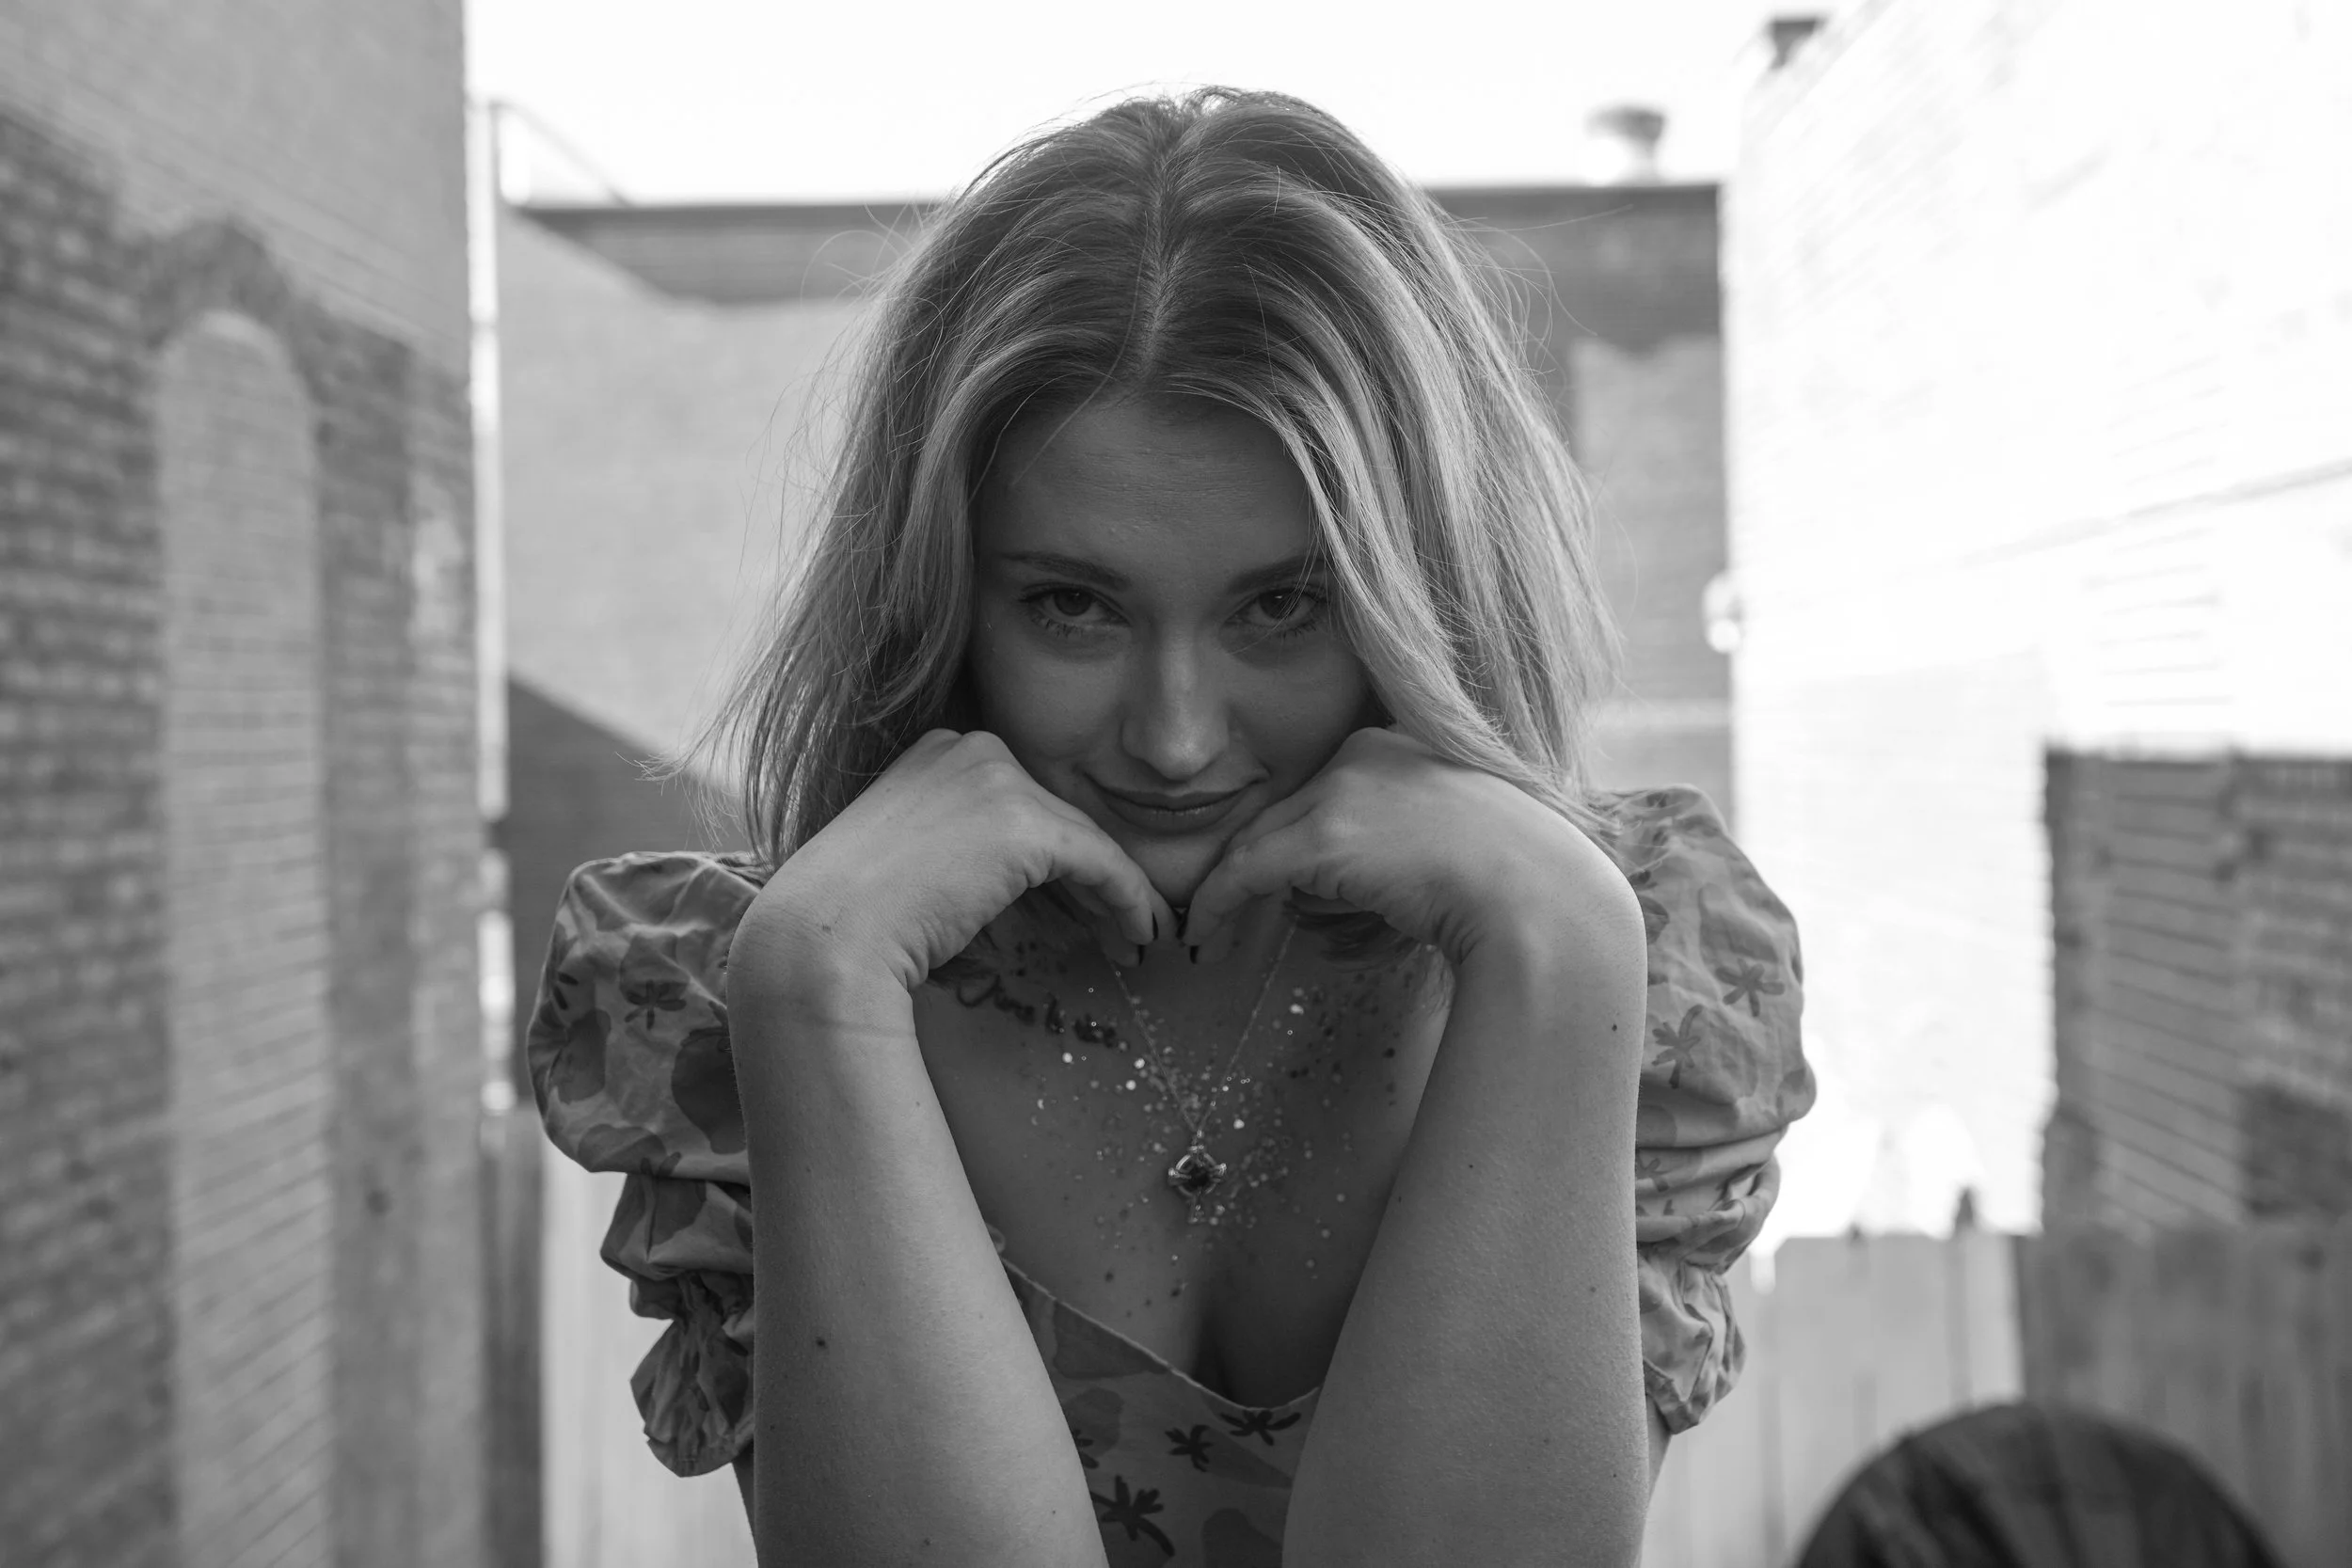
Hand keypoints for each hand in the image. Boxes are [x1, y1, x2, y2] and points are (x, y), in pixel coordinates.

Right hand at [734, 729, 1176, 993]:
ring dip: (1116, 891)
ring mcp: (997, 780)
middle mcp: (968, 749)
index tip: (1076, 900)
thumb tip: (1011, 883)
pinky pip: (1100, 862)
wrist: (825, 939)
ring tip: (1134, 935)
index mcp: (935, 751)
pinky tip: (1139, 934)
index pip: (1018, 801)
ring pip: (1083, 838)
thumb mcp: (909, 861)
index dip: (1054, 855)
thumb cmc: (852, 921)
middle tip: (1116, 923)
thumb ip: (959, 850)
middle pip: (1054, 814)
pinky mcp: (1026, 824)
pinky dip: (1128, 899)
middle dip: (1089, 873)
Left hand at [1179, 728, 1635, 970]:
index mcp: (1399, 744)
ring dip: (1264, 902)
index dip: (1293, 847)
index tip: (1278, 885)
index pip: (1322, 797)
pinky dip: (1215, 906)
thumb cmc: (1515, 886)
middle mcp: (1364, 752)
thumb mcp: (1451, 845)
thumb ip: (1391, 847)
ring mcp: (1342, 790)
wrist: (1541, 899)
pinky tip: (1202, 936)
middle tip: (1223, 914)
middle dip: (1256, 871)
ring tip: (1258, 937)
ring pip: (1261, 846)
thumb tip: (1328, 891)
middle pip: (1283, 818)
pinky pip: (1245, 873)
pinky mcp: (1323, 837)